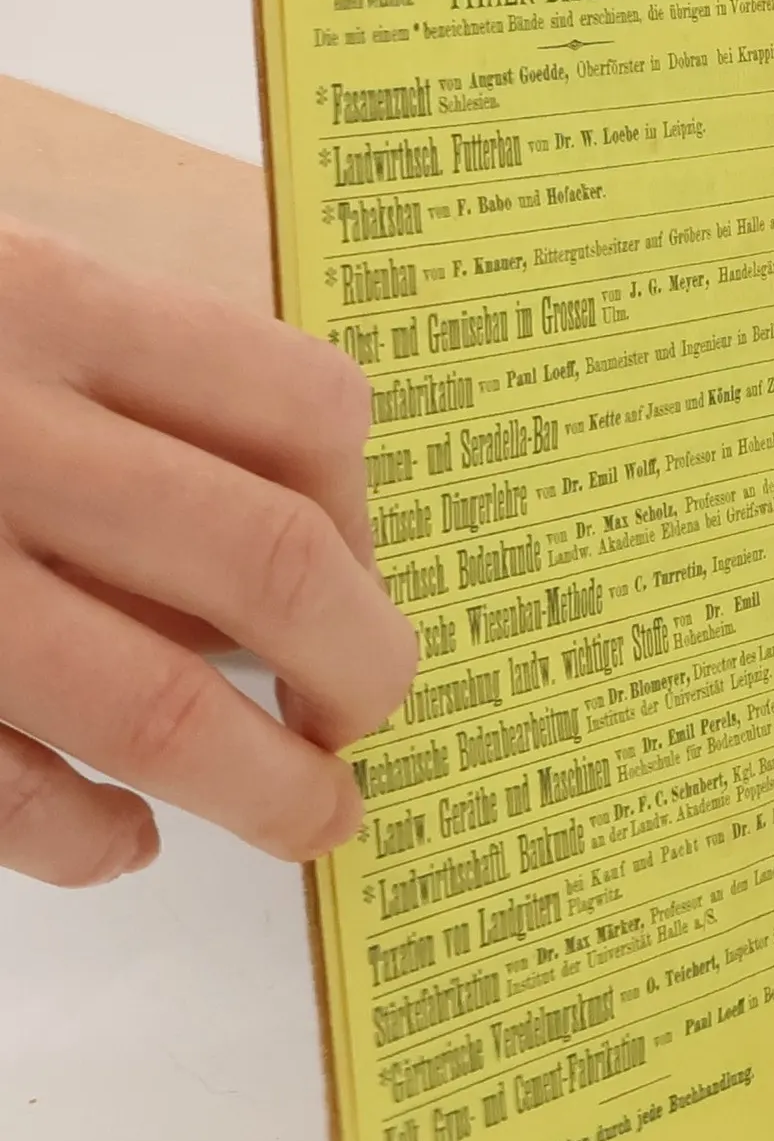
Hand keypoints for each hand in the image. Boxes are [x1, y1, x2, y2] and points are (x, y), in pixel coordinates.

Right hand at [0, 216, 418, 883]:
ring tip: (316, 819)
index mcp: (33, 298)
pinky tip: (121, 843)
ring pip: (152, 702)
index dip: (367, 506)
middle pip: (266, 560)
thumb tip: (291, 528)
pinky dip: (79, 834)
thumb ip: (99, 373)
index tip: (366, 563)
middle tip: (372, 709)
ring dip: (269, 784)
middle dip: (362, 658)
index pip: (300, 407)